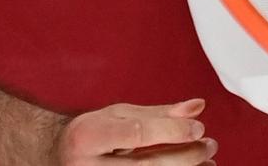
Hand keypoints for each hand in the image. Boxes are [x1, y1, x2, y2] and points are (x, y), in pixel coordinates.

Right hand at [56, 98, 216, 164]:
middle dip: (185, 157)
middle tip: (209, 145)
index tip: (198, 128)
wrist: (58, 158)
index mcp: (87, 137)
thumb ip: (158, 113)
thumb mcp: (118, 115)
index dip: (171, 131)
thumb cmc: (91, 135)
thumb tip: (197, 108)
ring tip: (207, 162)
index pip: (136, 134)